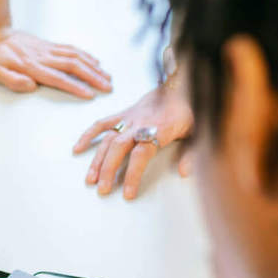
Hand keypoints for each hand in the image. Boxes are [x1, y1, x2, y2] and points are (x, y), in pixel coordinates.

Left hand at [0, 28, 111, 97]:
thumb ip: (12, 79)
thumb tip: (31, 86)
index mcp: (31, 66)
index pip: (57, 78)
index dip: (75, 86)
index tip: (90, 95)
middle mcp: (43, 56)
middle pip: (72, 66)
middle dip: (92, 77)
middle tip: (108, 87)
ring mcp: (47, 49)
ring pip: (75, 56)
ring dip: (92, 66)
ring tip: (107, 76)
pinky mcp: (48, 45)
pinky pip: (70, 48)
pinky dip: (85, 54)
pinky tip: (95, 61)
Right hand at [72, 82, 193, 198]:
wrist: (179, 85)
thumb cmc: (189, 111)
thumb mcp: (198, 132)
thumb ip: (192, 153)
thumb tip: (184, 173)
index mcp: (159, 129)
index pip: (141, 154)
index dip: (132, 173)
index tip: (127, 193)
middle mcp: (140, 124)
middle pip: (119, 147)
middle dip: (108, 168)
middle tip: (102, 189)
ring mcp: (128, 118)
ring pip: (108, 138)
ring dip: (98, 158)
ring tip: (90, 178)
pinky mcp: (122, 114)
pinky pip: (102, 123)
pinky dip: (88, 134)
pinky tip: (78, 148)